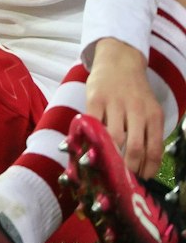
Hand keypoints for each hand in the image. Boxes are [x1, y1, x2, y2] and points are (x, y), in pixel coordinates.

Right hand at [87, 37, 165, 176]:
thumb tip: (142, 165)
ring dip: (109, 157)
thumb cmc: (134, 92)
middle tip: (121, 179)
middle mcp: (137, 111)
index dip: (146, 170)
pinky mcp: (95, 99)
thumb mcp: (149, 110)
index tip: (139, 181)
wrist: (119, 61)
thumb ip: (147, 133)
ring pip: (114, 139)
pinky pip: (92, 124)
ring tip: (104, 167)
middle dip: (128, 169)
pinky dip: (90, 138)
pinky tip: (88, 148)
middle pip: (135, 148)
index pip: (154, 151)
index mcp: (154, 116)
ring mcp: (115, 104)